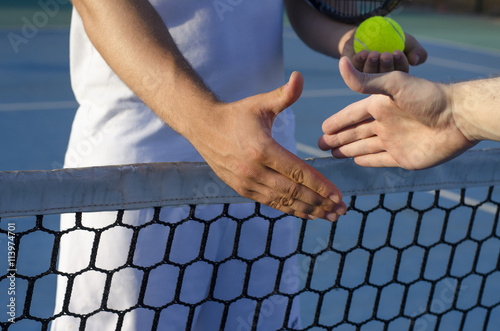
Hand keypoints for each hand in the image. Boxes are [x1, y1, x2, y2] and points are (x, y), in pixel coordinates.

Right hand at [187, 72, 346, 220]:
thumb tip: (300, 77)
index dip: (320, 186)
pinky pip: (270, 203)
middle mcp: (254, 170)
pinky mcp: (242, 189)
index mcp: (262, 149)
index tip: (339, 196)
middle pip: (294, 192)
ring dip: (309, 210)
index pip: (297, 172)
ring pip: (283, 201)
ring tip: (330, 216)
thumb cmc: (236, 114)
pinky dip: (290, 210)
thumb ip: (283, 95)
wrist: (203, 128)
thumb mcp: (259, 103)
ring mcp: (247, 183)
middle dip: (320, 203)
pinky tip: (307, 214)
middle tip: (341, 210)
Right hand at [318, 57, 475, 169]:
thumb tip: (341, 62)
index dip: (337, 122)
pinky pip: (380, 160)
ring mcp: (393, 142)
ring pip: (364, 147)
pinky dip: (367, 161)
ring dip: (348, 149)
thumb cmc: (427, 97)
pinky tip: (357, 161)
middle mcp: (385, 124)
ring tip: (333, 154)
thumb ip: (365, 81)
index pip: (352, 115)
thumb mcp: (394, 84)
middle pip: (355, 133)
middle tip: (321, 144)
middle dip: (338, 138)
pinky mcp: (403, 158)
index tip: (322, 128)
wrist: (458, 118)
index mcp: (380, 106)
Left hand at [342, 30, 427, 72]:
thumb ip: (416, 50)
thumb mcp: (407, 41)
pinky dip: (359, 62)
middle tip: (385, 55)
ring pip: (369, 77)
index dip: (400, 64)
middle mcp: (381, 81)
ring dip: (371, 65)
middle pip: (384, 79)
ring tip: (373, 53)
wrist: (368, 32)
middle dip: (385, 67)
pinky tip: (362, 54)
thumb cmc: (390, 38)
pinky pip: (355, 70)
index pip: (401, 75)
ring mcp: (366, 78)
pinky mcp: (352, 72)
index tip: (398, 52)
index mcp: (397, 76)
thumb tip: (415, 60)